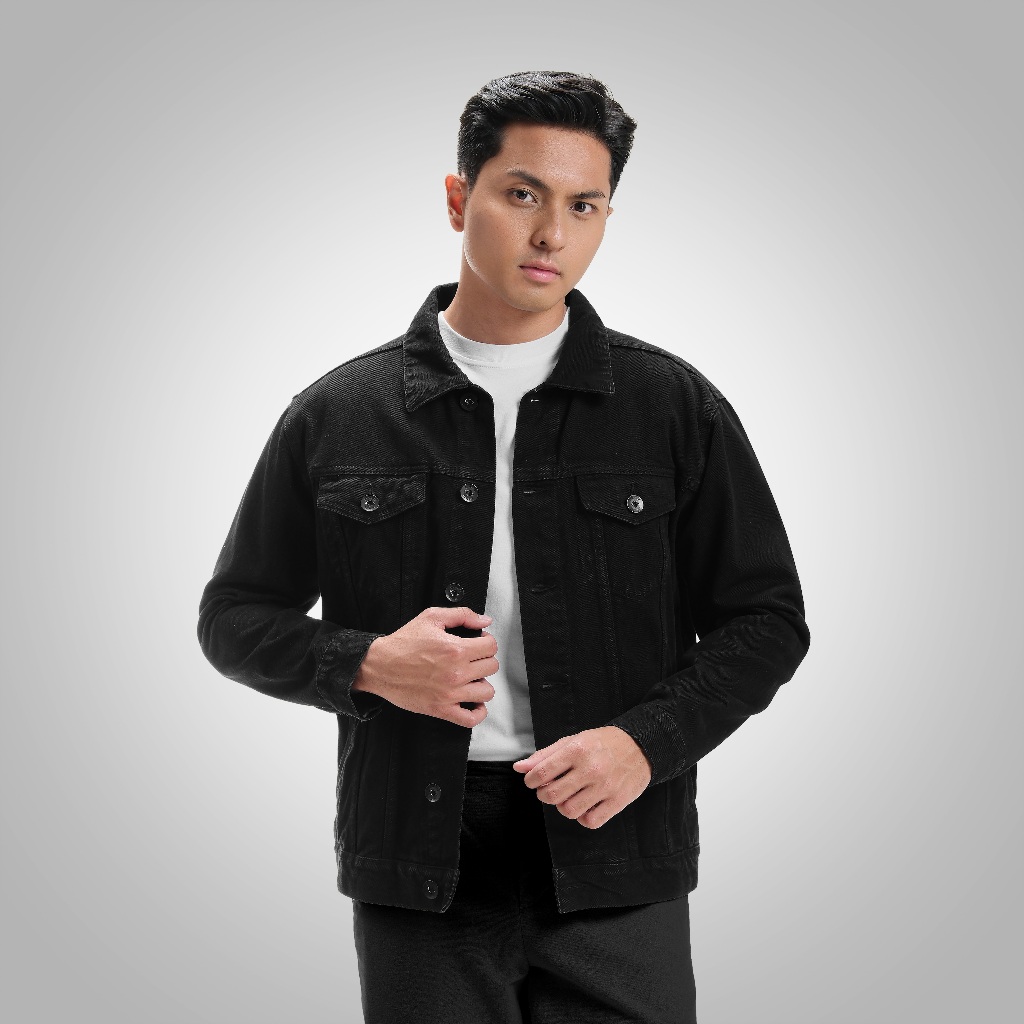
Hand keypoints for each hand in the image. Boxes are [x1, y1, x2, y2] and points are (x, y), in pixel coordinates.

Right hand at [352, 607, 497, 727]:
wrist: (379, 665)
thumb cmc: (402, 643)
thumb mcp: (431, 617)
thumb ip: (462, 615)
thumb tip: (485, 620)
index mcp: (455, 649)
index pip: (491, 647)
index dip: (486, 642)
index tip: (479, 643)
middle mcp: (456, 672)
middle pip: (492, 667)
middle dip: (483, 660)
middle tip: (472, 659)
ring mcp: (450, 694)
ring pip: (487, 692)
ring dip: (482, 683)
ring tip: (471, 678)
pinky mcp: (441, 710)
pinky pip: (471, 718)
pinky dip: (478, 712)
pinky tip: (473, 701)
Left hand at [513, 726, 651, 828]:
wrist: (641, 746)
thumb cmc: (602, 743)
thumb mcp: (573, 741)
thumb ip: (545, 755)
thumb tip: (519, 768)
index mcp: (576, 750)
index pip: (541, 773)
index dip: (531, 781)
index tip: (533, 781)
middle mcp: (590, 769)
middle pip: (552, 795)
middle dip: (544, 795)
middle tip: (550, 789)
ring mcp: (605, 787)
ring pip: (569, 811)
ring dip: (563, 806)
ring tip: (569, 796)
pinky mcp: (618, 801)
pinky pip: (591, 822)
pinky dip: (583, 817)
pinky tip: (585, 805)